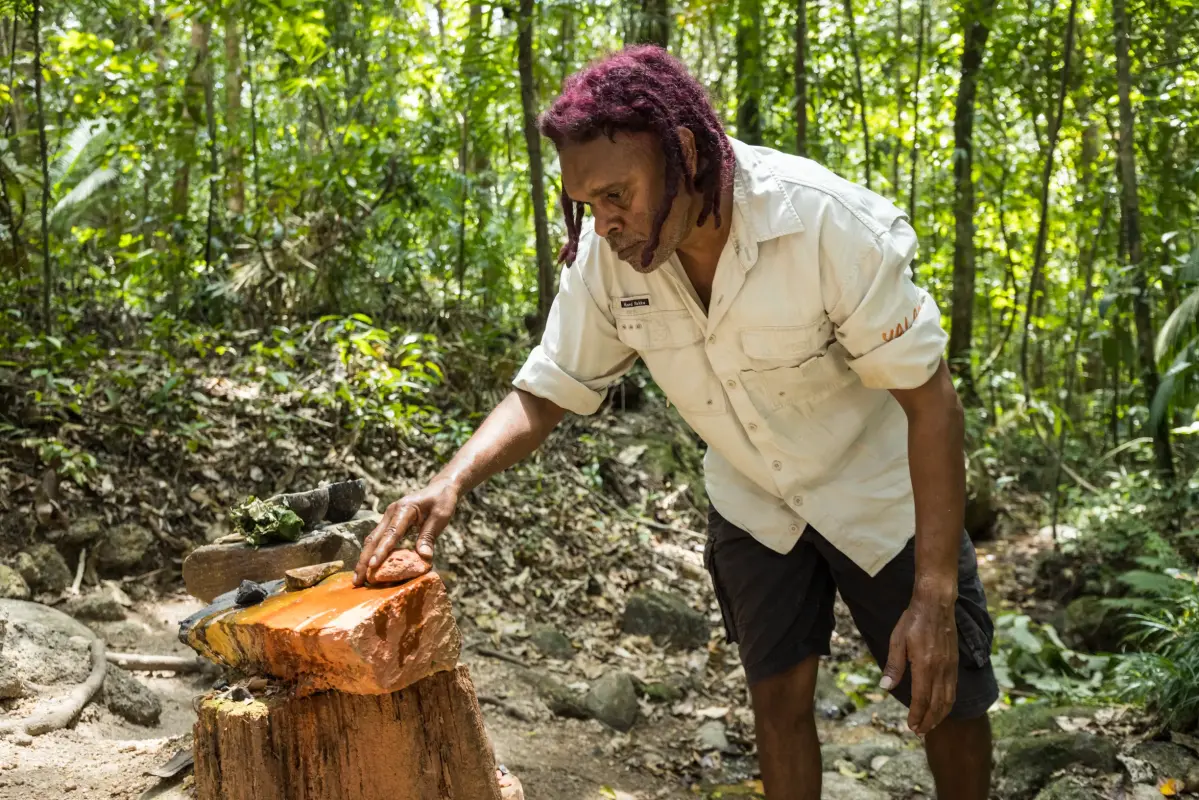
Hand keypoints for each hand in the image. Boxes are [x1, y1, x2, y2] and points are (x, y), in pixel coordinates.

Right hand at [352, 480, 459, 586]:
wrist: (441, 487)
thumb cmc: (442, 501)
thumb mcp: (440, 517)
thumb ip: (429, 536)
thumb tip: (424, 558)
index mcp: (404, 509)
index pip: (391, 533)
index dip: (381, 551)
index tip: (372, 566)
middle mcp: (391, 512)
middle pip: (374, 538)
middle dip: (364, 560)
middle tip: (357, 581)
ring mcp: (388, 517)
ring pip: (372, 539)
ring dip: (364, 559)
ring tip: (358, 579)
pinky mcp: (389, 522)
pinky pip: (378, 539)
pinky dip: (372, 553)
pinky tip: (368, 567)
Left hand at [879, 593, 958, 734]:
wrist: (936, 604)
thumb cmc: (913, 620)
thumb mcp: (897, 640)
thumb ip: (893, 665)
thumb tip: (885, 687)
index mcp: (924, 664)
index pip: (922, 698)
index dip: (917, 714)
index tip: (911, 726)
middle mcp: (940, 669)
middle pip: (937, 703)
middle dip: (929, 721)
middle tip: (919, 732)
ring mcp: (950, 667)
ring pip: (948, 699)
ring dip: (940, 715)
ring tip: (930, 725)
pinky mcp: (954, 663)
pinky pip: (953, 689)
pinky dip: (948, 703)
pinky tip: (942, 707)